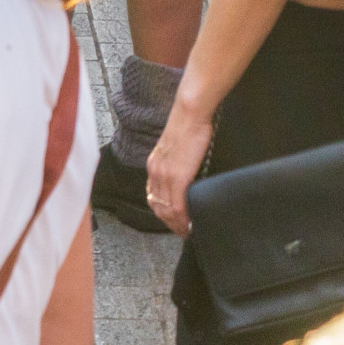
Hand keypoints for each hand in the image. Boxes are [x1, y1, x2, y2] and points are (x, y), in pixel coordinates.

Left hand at [145, 102, 213, 232]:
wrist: (190, 113)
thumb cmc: (189, 125)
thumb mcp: (176, 147)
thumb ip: (176, 162)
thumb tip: (186, 174)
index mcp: (154, 165)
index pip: (153, 196)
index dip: (163, 212)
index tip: (174, 220)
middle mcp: (155, 172)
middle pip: (158, 207)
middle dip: (169, 222)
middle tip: (182, 231)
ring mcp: (165, 176)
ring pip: (167, 210)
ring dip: (176, 224)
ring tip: (187, 231)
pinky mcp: (177, 177)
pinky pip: (177, 206)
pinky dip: (183, 219)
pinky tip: (190, 224)